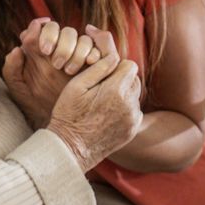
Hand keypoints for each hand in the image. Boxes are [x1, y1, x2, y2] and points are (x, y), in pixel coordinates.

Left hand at [2, 19, 103, 127]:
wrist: (60, 125)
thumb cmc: (37, 106)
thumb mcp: (20, 91)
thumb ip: (11, 70)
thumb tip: (17, 49)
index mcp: (39, 51)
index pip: (39, 28)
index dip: (42, 32)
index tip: (43, 49)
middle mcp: (58, 48)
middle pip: (61, 29)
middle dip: (60, 42)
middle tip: (56, 63)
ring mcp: (77, 53)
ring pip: (79, 37)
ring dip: (75, 50)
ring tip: (69, 70)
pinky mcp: (93, 62)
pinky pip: (96, 48)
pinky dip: (92, 53)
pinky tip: (89, 64)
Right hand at [46, 26, 143, 172]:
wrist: (70, 149)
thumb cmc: (69, 114)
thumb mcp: (77, 85)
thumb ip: (99, 67)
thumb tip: (113, 55)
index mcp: (116, 90)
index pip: (129, 65)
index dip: (117, 65)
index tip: (104, 72)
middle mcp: (129, 104)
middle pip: (134, 79)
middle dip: (121, 78)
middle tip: (101, 86)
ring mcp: (132, 119)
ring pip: (135, 95)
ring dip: (123, 93)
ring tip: (103, 101)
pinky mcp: (132, 130)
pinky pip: (134, 111)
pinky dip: (125, 109)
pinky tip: (107, 113)